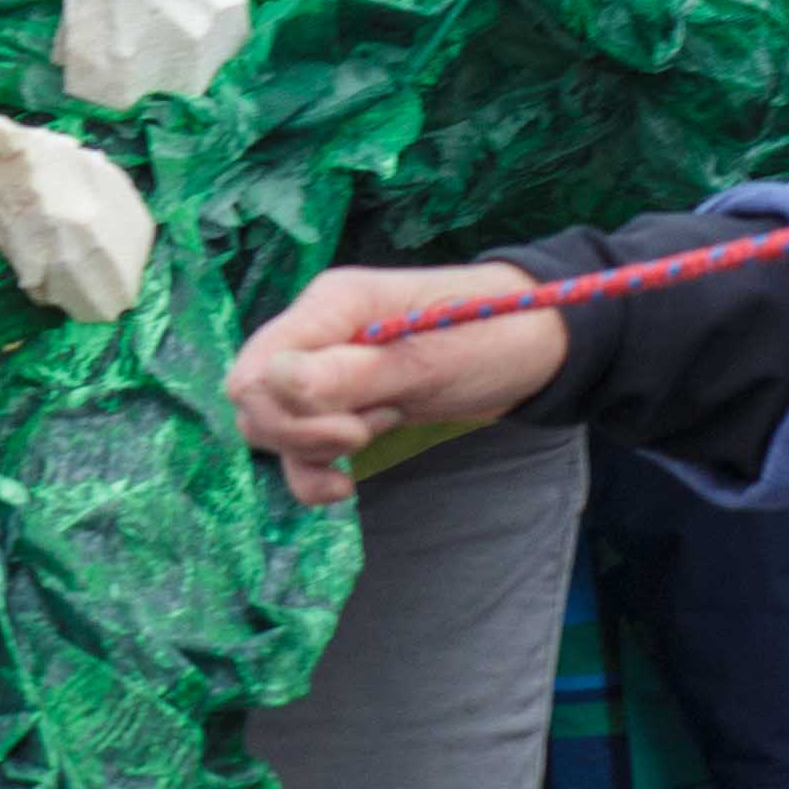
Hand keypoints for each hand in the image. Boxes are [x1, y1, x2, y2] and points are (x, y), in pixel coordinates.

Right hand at [227, 265, 570, 508]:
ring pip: (271, 427)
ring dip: (312, 449)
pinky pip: (298, 448)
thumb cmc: (491, 335)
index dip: (290, 410)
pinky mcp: (341, 403)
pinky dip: (313, 471)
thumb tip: (272, 386)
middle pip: (254, 400)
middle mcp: (315, 333)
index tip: (356, 428)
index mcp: (330, 305)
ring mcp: (325, 369)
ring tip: (377, 433)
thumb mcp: (427, 359)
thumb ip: (350, 374)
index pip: (257, 367)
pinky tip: (347, 484)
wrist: (534, 348)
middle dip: (301, 433)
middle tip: (368, 431)